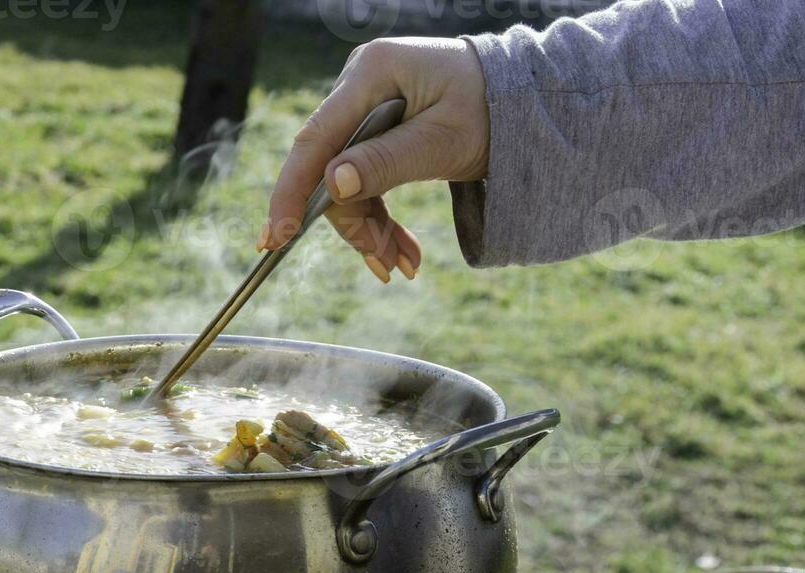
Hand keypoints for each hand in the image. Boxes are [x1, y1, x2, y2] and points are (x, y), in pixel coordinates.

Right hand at [258, 37, 489, 281]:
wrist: (528, 98)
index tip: (277, 237)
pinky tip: (400, 250)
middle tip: (386, 267)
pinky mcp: (376, 129)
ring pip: (347, 183)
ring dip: (370, 229)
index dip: (292, 192)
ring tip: (401, 266)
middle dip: (355, 224)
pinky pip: (365, 180)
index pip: (316, 140)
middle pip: (331, 169)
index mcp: (371, 73)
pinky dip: (380, 217)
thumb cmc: (495, 109)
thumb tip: (332, 185)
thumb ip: (386, 162)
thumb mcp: (443, 142)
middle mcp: (360, 85)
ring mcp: (366, 106)